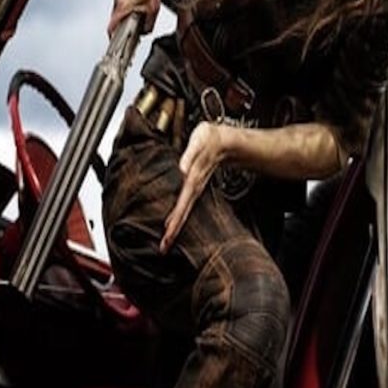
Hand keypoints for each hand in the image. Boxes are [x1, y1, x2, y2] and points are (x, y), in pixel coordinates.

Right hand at [109, 0, 161, 35]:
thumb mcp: (155, 7)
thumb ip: (149, 22)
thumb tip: (145, 31)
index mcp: (125, 4)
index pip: (112, 24)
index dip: (112, 33)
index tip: (113, 39)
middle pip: (115, 17)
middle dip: (123, 22)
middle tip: (132, 25)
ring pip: (117, 8)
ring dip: (125, 12)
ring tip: (136, 10)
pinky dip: (126, 3)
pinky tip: (135, 1)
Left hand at [161, 122, 226, 252]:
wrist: (224, 141)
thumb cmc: (208, 139)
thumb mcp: (199, 141)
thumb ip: (190, 155)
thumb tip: (182, 169)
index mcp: (193, 179)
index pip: (183, 203)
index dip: (176, 218)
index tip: (168, 233)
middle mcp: (194, 187)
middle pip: (183, 213)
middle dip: (174, 231)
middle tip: (164, 248)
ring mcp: (194, 190)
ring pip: (184, 212)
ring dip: (175, 228)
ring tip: (166, 243)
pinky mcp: (193, 189)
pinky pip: (185, 206)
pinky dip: (178, 218)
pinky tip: (171, 226)